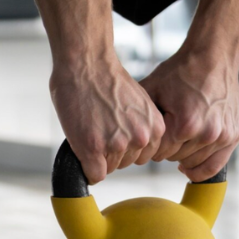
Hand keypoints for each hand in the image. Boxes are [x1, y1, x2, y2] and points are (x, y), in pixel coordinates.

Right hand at [51, 59, 164, 184]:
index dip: (126, 146)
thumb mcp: (139, 104)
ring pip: (108, 169)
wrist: (86, 63)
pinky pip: (93, 174)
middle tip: (98, 128)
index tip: (114, 133)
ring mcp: (117, 144)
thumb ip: (140, 126)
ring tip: (90, 130)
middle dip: (111, 151)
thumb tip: (131, 145)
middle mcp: (140, 138)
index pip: (143, 156)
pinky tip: (82, 147)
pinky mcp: (94, 149)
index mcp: (155, 127)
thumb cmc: (107, 78)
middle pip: (125, 163)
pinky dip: (86, 167)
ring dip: (97, 156)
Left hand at [139, 46, 238, 181]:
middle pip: (174, 158)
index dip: (150, 143)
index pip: (157, 152)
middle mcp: (207, 134)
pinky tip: (187, 165)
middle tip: (165, 131)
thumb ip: (139, 116)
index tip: (150, 133)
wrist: (214, 57)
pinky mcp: (233, 137)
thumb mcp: (152, 89)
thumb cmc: (181, 72)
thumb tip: (126, 139)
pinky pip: (215, 166)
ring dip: (182, 154)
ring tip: (178, 137)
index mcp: (184, 125)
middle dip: (166, 148)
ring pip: (192, 163)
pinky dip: (200, 169)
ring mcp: (223, 137)